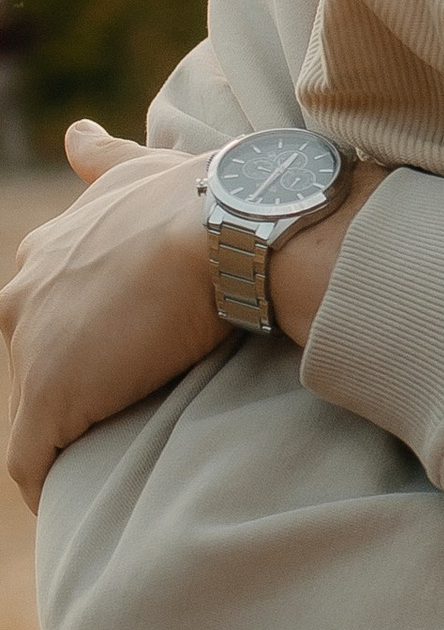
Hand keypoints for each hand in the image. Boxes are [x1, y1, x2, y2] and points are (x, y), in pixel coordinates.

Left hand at [1, 122, 381, 507]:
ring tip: (114, 453)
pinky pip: (32, 458)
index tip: (121, 353)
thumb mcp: (144, 166)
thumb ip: (104, 158)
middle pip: (36, 358)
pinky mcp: (51, 398)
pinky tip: (69, 495)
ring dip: (71, 429)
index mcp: (47, 249)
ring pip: (37, 406)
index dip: (86, 335)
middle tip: (130, 404)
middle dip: (73, 383)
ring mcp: (33, 347)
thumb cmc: (208, 194)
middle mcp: (23, 293)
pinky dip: (48, 479)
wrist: (233, 226)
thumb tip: (76, 134)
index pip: (49, 308)